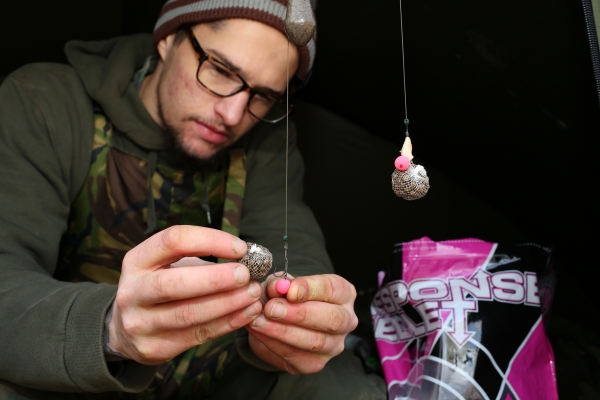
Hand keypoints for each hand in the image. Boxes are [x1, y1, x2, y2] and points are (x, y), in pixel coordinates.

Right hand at [105, 225, 262, 364]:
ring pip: (188, 314)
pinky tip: (247, 312)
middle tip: (246, 275)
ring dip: (228, 303)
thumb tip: (246, 259)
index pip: (173, 241)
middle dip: (215, 279)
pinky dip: (228, 322)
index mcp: (136, 261)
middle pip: (174, 283)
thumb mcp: (169, 264)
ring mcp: (140, 323)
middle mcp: (133, 292)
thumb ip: (202, 259)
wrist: (126, 328)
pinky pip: (198, 335)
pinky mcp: (154, 348)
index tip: (240, 248)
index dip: (209, 241)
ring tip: (253, 294)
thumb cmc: (160, 284)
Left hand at [246, 274, 357, 373]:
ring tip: (259, 322)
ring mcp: (334, 345)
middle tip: (272, 309)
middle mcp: (346, 320)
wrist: (278, 322)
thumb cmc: (286, 297)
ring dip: (283, 331)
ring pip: (315, 341)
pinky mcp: (316, 363)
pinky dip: (274, 343)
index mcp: (343, 294)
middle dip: (299, 314)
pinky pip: (296, 355)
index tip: (289, 290)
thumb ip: (280, 284)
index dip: (310, 289)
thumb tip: (278, 288)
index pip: (332, 288)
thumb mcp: (282, 284)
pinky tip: (259, 333)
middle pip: (331, 318)